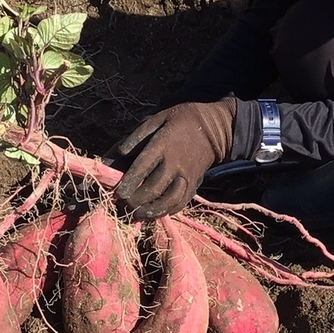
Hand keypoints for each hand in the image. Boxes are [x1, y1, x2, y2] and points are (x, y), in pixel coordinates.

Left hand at [113, 99, 236, 218]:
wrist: (214, 129)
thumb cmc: (181, 121)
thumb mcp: (158, 118)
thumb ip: (138, 135)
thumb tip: (121, 152)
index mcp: (163, 145)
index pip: (143, 167)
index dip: (129, 182)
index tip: (118, 193)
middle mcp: (175, 163)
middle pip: (153, 188)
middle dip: (136, 200)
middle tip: (124, 204)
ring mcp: (186, 176)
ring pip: (168, 200)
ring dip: (151, 210)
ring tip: (138, 214)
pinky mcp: (195, 184)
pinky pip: (182, 202)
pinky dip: (168, 211)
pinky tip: (156, 213)